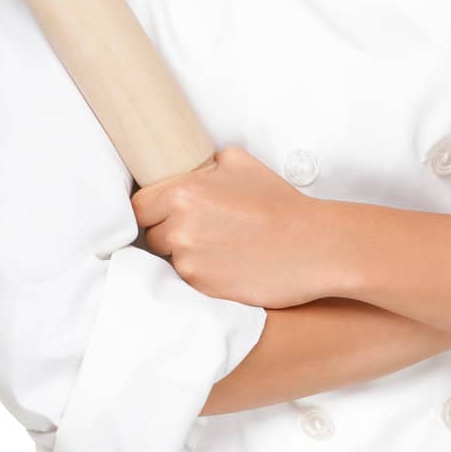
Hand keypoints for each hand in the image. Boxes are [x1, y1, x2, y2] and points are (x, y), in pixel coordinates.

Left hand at [131, 145, 330, 309]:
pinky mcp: (203, 290)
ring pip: (169, 259)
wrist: (311, 246)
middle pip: (151, 235)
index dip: (151, 209)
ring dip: (185, 254)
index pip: (138, 206)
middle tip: (198, 228)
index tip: (164, 211)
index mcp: (183, 193)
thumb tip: (188, 170)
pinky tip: (227, 264)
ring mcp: (190, 263)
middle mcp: (180, 229)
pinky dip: (202, 273)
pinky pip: (187, 280)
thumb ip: (204, 164)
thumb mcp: (239, 162)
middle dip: (168, 231)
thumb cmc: (278, 202)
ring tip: (218, 246)